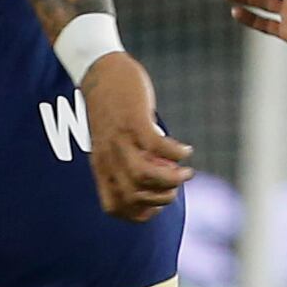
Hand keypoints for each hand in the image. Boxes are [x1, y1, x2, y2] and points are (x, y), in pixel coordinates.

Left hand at [81, 53, 192, 221]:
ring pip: (146, 175)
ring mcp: (121, 140)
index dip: (138, 215)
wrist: (100, 71)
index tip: (157, 208)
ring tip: (186, 173)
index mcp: (101, 166)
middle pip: (135, 195)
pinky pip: (159, 148)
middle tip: (176, 186)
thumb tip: (153, 182)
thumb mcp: (110, 141)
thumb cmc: (110, 108)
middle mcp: (108, 157)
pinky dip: (177, 153)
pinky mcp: (135, 122)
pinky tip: (186, 150)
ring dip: (172, 179)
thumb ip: (124, 162)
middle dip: (162, 198)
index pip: (113, 206)